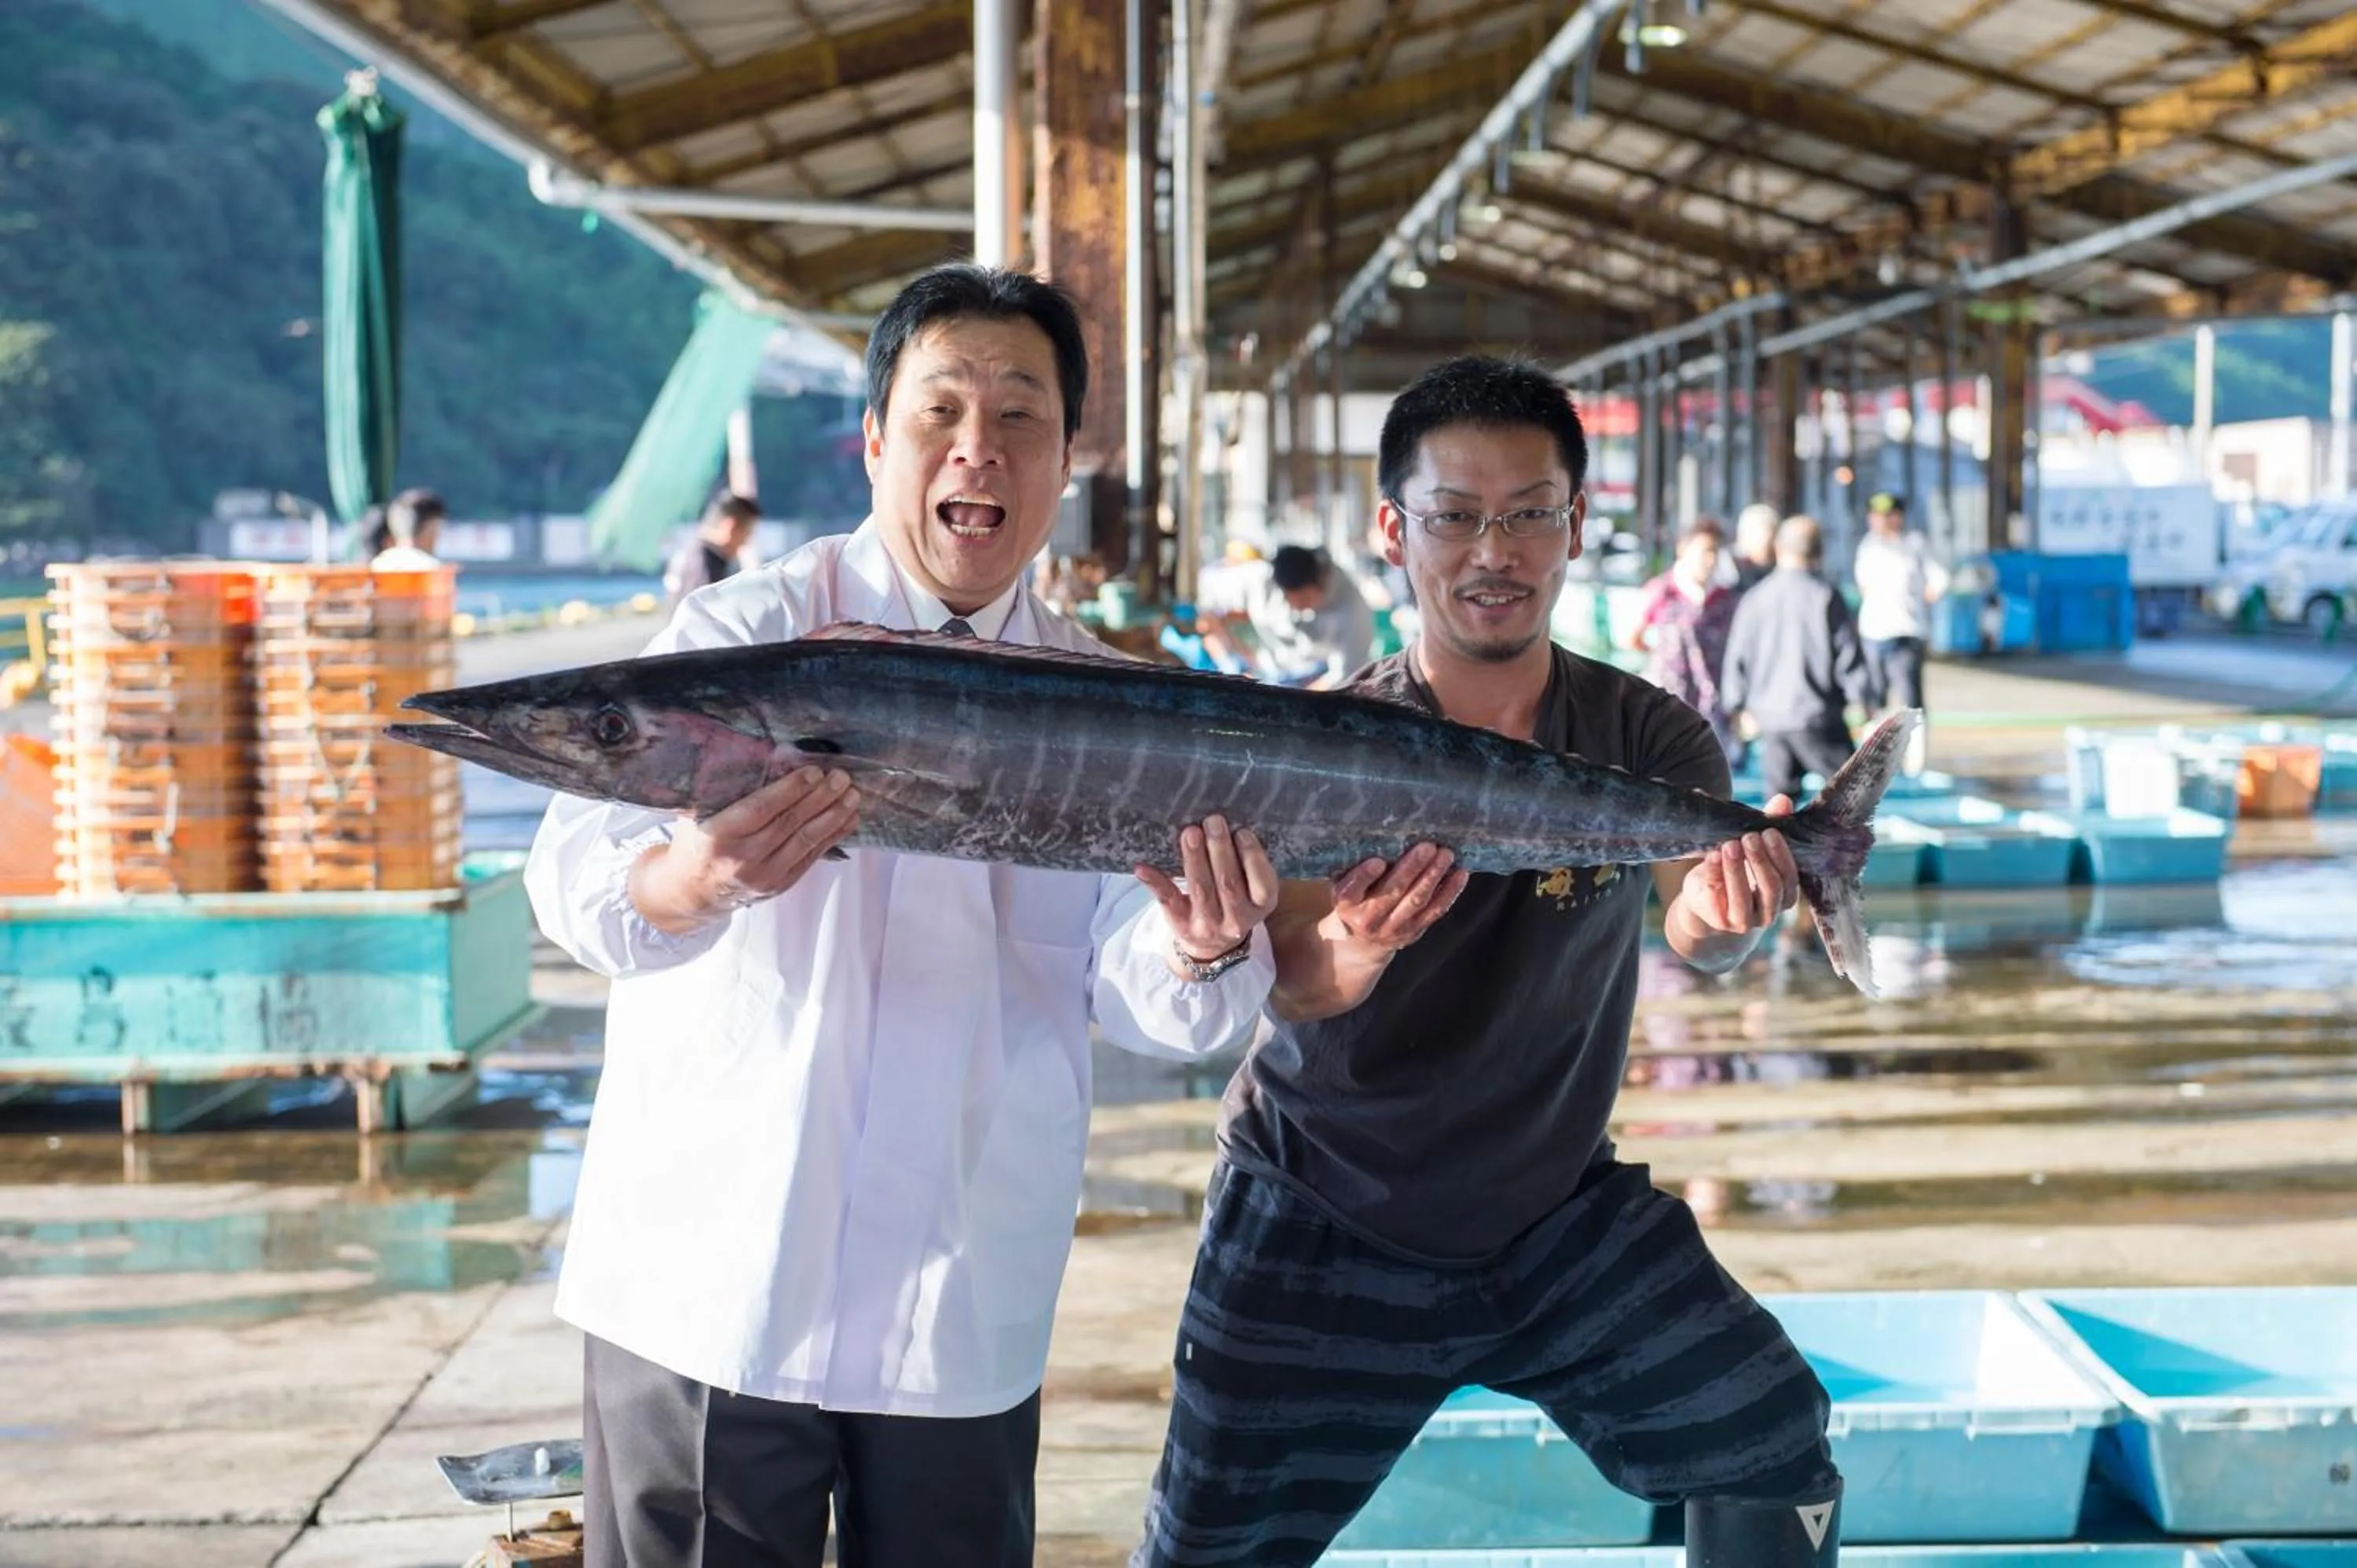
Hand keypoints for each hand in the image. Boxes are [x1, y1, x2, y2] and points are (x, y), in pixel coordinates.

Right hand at [632, 766, 859, 930]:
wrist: (691, 892)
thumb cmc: (695, 842)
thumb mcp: (694, 813)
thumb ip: (719, 788)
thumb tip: (756, 752)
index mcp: (717, 835)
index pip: (760, 809)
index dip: (789, 790)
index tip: (813, 771)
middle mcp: (741, 859)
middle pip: (788, 824)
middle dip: (819, 798)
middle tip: (841, 777)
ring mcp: (762, 876)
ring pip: (805, 841)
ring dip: (833, 817)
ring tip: (852, 795)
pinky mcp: (778, 886)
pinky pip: (811, 858)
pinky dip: (832, 837)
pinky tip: (848, 819)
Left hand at [1135, 815, 1278, 965]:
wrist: (1212, 946)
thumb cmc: (1235, 902)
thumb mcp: (1252, 890)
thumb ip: (1248, 865)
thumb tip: (1231, 824)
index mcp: (1261, 906)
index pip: (1262, 884)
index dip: (1252, 857)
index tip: (1241, 831)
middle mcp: (1237, 920)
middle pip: (1228, 884)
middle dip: (1219, 850)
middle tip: (1213, 821)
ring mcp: (1207, 925)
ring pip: (1200, 889)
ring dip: (1194, 858)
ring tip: (1190, 832)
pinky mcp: (1180, 923)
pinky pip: (1167, 899)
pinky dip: (1154, 881)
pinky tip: (1143, 866)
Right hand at [1327, 843, 1469, 952]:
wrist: (1361, 945)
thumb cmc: (1352, 903)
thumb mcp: (1342, 888)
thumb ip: (1353, 870)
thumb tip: (1376, 836)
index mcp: (1346, 905)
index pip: (1351, 891)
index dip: (1364, 877)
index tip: (1377, 862)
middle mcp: (1368, 919)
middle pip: (1391, 893)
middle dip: (1411, 868)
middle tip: (1427, 847)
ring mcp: (1393, 928)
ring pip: (1416, 901)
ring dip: (1433, 876)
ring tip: (1445, 855)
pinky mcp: (1414, 931)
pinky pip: (1435, 911)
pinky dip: (1450, 892)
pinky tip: (1460, 874)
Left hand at [1673, 796, 1798, 936]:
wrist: (1706, 898)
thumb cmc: (1738, 867)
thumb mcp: (1754, 848)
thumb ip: (1770, 825)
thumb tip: (1783, 801)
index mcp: (1785, 895)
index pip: (1790, 877)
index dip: (1781, 855)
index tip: (1769, 831)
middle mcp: (1769, 912)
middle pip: (1771, 888)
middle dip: (1760, 861)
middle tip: (1749, 837)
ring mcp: (1744, 921)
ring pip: (1743, 898)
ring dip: (1736, 869)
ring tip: (1729, 845)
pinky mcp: (1719, 921)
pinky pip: (1715, 898)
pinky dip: (1713, 875)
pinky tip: (1711, 856)